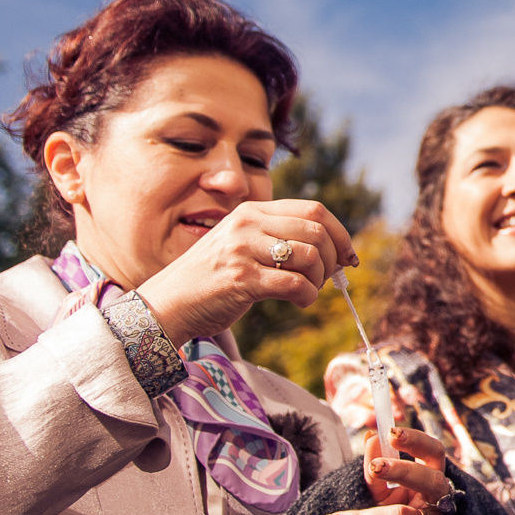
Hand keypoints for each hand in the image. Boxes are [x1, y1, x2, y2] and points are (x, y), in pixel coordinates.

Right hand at [135, 199, 358, 345]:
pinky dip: (307, 296)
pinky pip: (294, 284)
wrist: (167, 303)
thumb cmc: (210, 279)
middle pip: (316, 231)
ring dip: (319, 280)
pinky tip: (300, 302)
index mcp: (251, 212)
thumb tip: (330, 249)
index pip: (313, 210)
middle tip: (329, 278)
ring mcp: (243, 250)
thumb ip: (275, 238)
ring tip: (308, 291)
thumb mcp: (241, 244)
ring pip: (309, 256)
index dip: (340, 233)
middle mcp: (247, 224)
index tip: (348, 256)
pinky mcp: (241, 279)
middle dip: (333, 258)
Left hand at [324, 429, 453, 514]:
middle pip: (430, 480)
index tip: (391, 431)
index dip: (417, 441)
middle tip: (374, 467)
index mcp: (431, 484)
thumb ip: (377, 471)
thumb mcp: (378, 497)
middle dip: (401, 471)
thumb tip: (371, 438)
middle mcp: (440, 505)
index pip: (434, 455)